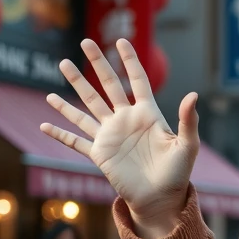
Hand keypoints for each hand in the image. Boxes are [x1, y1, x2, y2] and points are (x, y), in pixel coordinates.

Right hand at [40, 38, 199, 238]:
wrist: (161, 198)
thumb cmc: (178, 172)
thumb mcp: (187, 145)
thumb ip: (188, 120)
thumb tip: (193, 94)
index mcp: (148, 114)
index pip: (137, 80)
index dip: (130, 61)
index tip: (121, 40)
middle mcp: (126, 120)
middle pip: (107, 86)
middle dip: (95, 64)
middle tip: (84, 41)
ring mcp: (110, 135)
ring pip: (87, 107)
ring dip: (73, 89)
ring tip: (61, 67)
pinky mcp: (99, 154)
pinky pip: (76, 141)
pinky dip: (60, 133)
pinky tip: (44, 124)